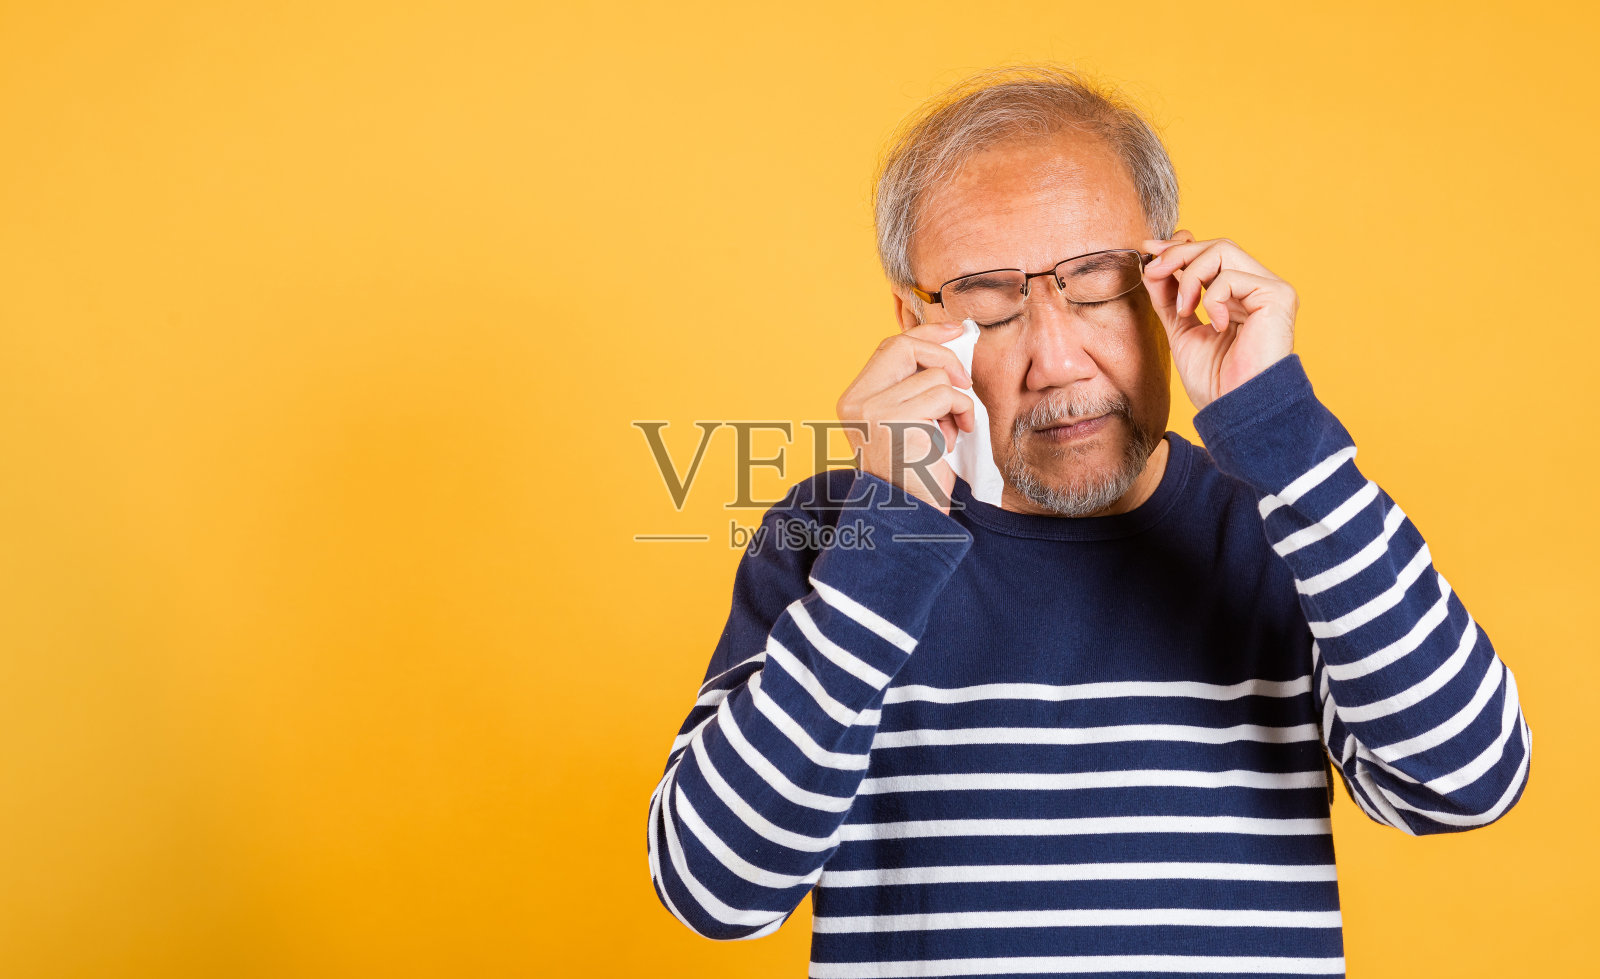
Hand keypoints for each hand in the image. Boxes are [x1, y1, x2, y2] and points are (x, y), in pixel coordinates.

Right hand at [836, 321, 975, 515]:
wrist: (911, 515)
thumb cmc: (914, 471)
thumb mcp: (907, 420)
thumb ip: (912, 385)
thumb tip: (946, 338)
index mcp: (853, 399)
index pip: (890, 347)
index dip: (926, 333)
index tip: (957, 329)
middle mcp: (856, 402)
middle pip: (905, 346)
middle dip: (943, 357)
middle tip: (963, 384)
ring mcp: (873, 411)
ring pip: (934, 375)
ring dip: (955, 401)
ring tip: (949, 431)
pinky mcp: (897, 422)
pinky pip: (945, 394)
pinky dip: (961, 412)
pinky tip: (954, 438)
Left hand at [1140, 230, 1296, 411]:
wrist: (1236, 410)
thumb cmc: (1215, 381)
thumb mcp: (1181, 331)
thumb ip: (1169, 298)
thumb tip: (1151, 266)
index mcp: (1238, 296)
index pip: (1210, 255)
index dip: (1179, 248)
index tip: (1148, 251)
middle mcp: (1257, 287)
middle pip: (1216, 246)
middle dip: (1177, 254)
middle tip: (1152, 271)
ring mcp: (1269, 289)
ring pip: (1223, 251)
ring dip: (1189, 275)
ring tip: (1183, 308)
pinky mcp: (1278, 296)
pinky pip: (1232, 276)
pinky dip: (1212, 298)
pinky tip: (1215, 325)